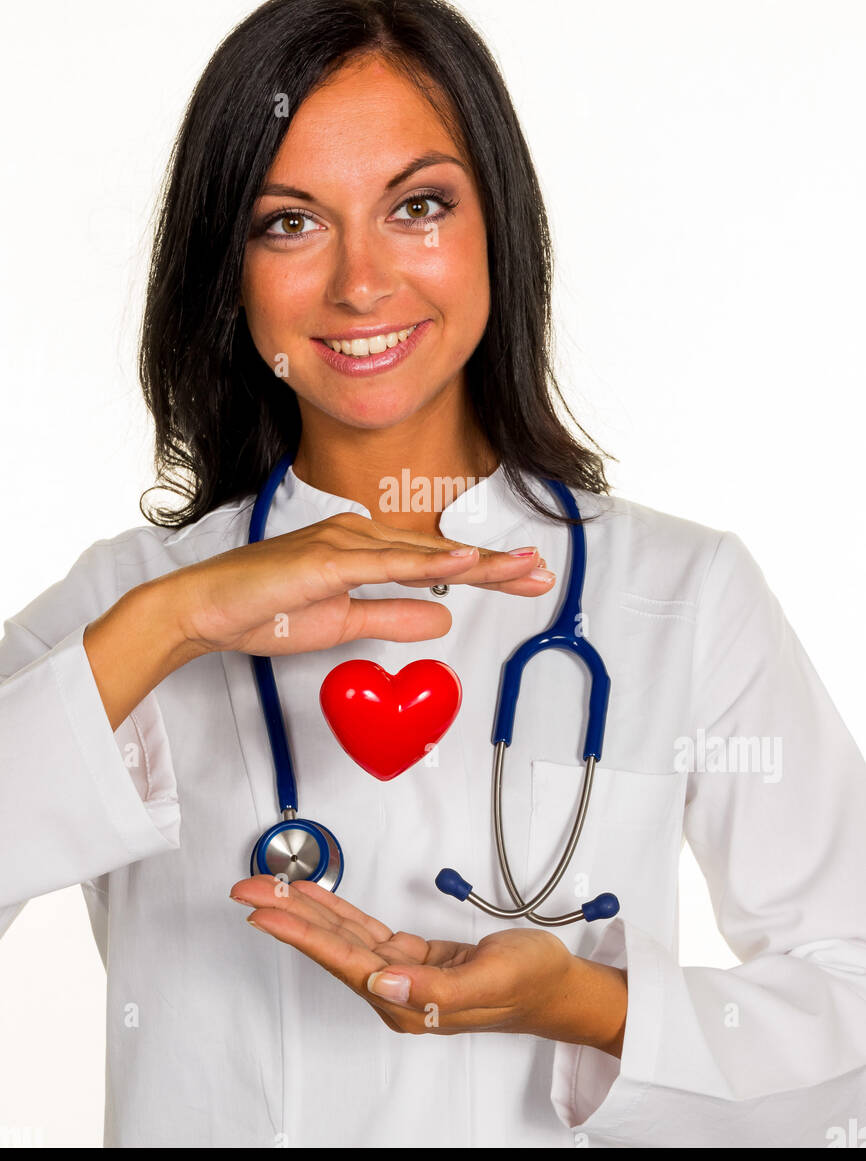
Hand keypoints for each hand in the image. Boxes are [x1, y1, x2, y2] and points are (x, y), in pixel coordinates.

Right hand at [172, 511, 553, 658]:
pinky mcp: (326, 560)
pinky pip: (387, 564)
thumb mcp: (343, 623)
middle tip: (541, 572)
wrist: (204, 610)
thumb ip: (393, 618)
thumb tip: (442, 622)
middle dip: (495, 566)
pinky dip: (428, 564)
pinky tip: (463, 564)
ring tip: (521, 568)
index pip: (435, 563)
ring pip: (423, 556)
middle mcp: (358, 537)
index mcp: (362, 550)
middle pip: (440, 555)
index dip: (482, 570)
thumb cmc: (262, 610)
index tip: (522, 578)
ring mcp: (342, 543)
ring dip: (476, 563)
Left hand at [230, 875, 626, 1056]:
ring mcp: (401, 974)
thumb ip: (434, 991)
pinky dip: (338, 910)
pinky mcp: (412, 959)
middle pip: (330, 947)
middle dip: (287, 916)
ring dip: (306, 910)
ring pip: (342, 936)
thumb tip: (379, 983)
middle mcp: (396, 991)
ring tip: (269, 889)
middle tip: (247, 891)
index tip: (264, 913)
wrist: (556, 985)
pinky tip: (316, 897)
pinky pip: (364, 930)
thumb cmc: (531, 983)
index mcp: (409, 1003)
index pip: (342, 962)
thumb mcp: (492, 981)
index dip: (301, 934)